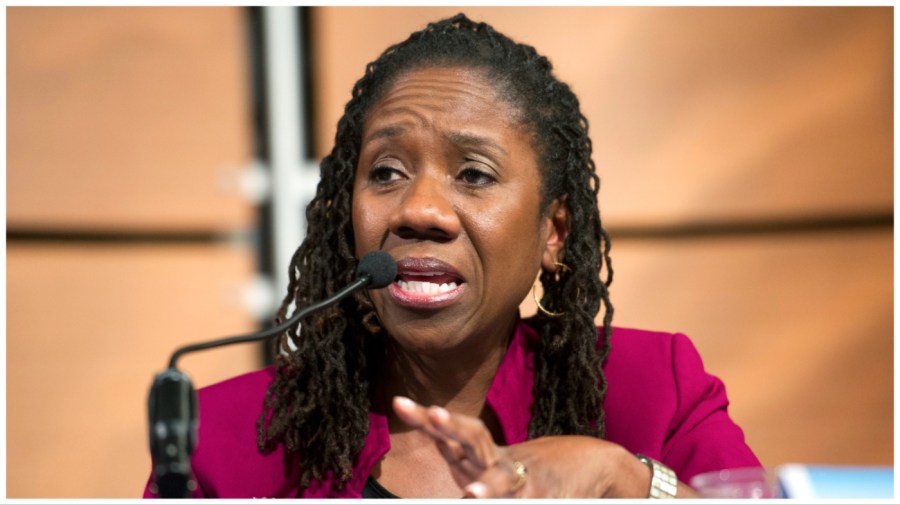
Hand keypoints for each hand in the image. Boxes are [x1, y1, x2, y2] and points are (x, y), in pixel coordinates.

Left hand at [392, 396, 652, 497]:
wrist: (595, 463)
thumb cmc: (533, 467)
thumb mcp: (492, 459)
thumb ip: (461, 452)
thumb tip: (428, 429)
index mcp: (485, 451)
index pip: (452, 430)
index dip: (426, 418)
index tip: (400, 403)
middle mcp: (502, 460)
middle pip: (474, 439)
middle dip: (453, 428)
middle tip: (434, 415)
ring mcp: (527, 478)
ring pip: (504, 480)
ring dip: (490, 487)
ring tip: (473, 494)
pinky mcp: (548, 496)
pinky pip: (530, 502)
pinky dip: (526, 502)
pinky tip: (504, 499)